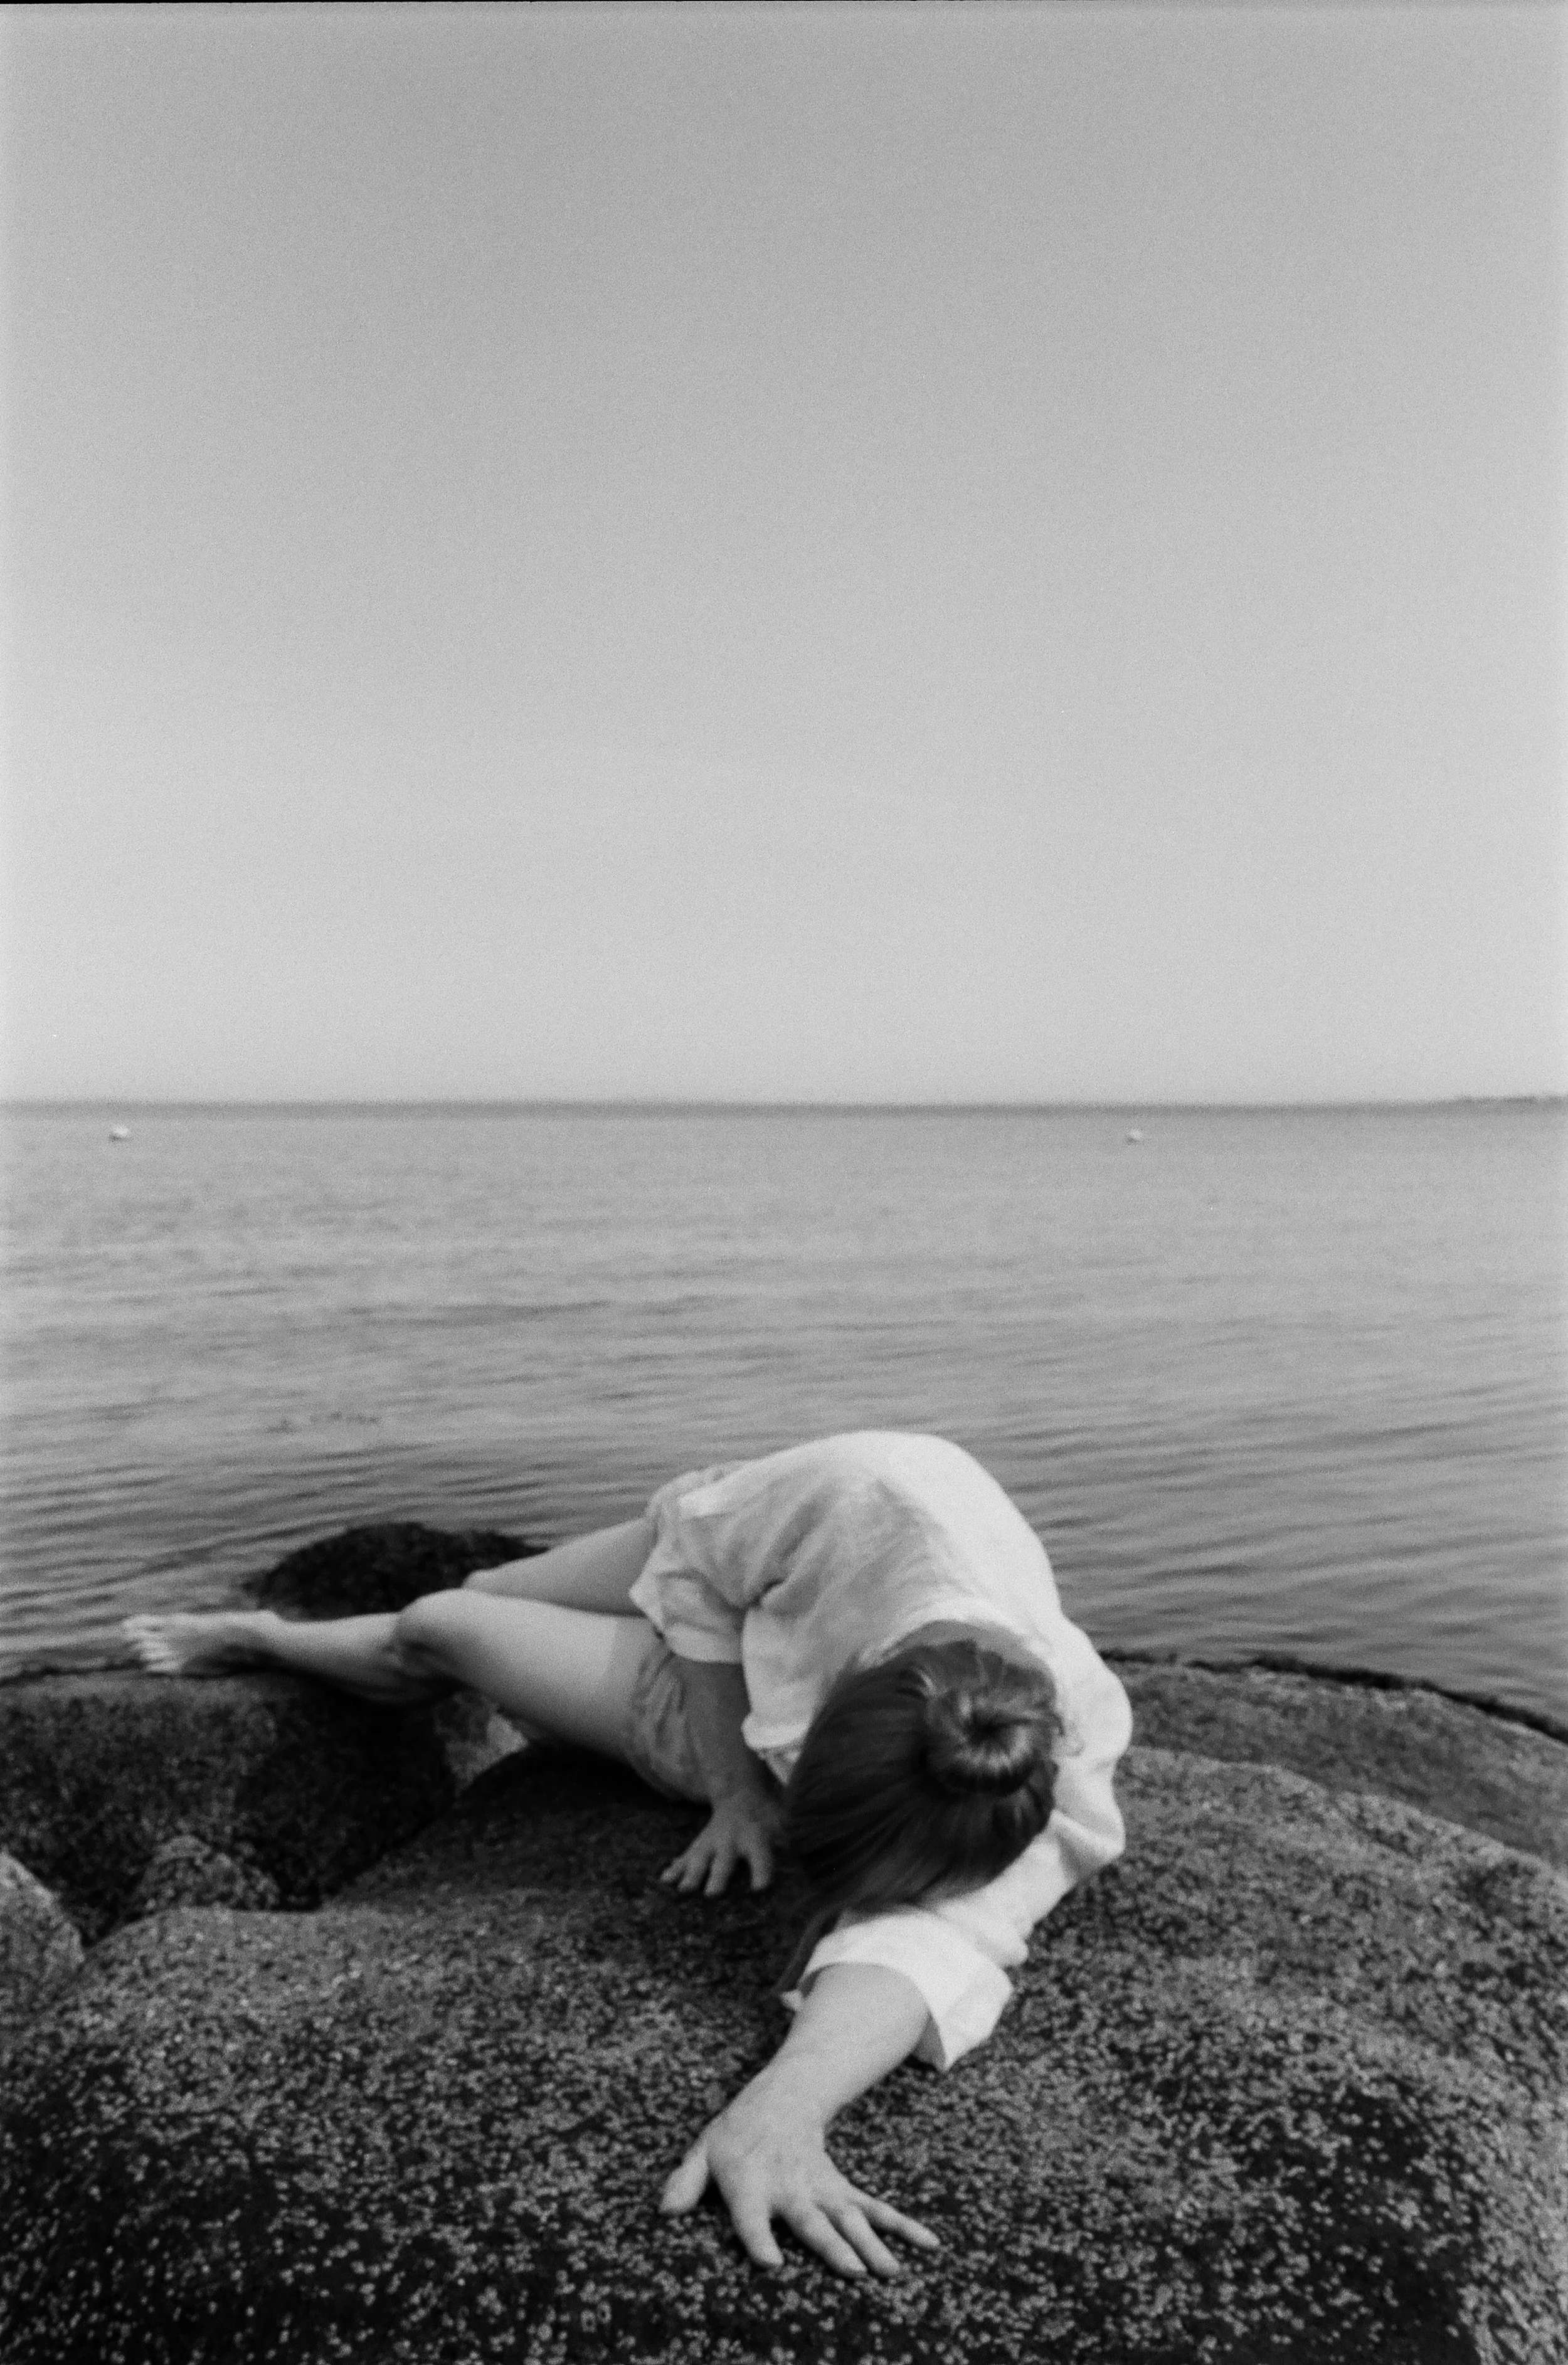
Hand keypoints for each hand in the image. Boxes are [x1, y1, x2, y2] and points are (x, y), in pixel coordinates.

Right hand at [660, 1788, 783, 1897]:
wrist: (740, 1795)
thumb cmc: (766, 1818)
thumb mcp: (784, 1825)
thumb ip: (792, 1843)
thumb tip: (809, 1860)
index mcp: (755, 1839)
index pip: (761, 1858)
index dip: (761, 1873)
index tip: (759, 1888)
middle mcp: (731, 1841)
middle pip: (724, 1861)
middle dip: (718, 1877)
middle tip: (712, 1894)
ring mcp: (711, 1843)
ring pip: (700, 1860)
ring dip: (692, 1875)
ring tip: (684, 1890)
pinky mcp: (699, 1846)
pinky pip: (685, 1857)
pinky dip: (675, 1868)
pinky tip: (665, 1880)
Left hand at [660, 2076, 940, 2277]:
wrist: (782, 2097)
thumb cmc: (736, 2135)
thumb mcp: (703, 2150)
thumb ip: (685, 2181)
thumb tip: (664, 2212)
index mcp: (750, 2182)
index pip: (750, 2214)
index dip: (758, 2238)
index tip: (771, 2264)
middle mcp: (790, 2188)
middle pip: (810, 2220)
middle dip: (831, 2247)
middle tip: (854, 2273)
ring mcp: (822, 2191)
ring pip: (849, 2219)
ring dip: (872, 2244)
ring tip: (891, 2273)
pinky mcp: (843, 2192)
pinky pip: (876, 2210)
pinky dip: (904, 2226)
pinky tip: (930, 2244)